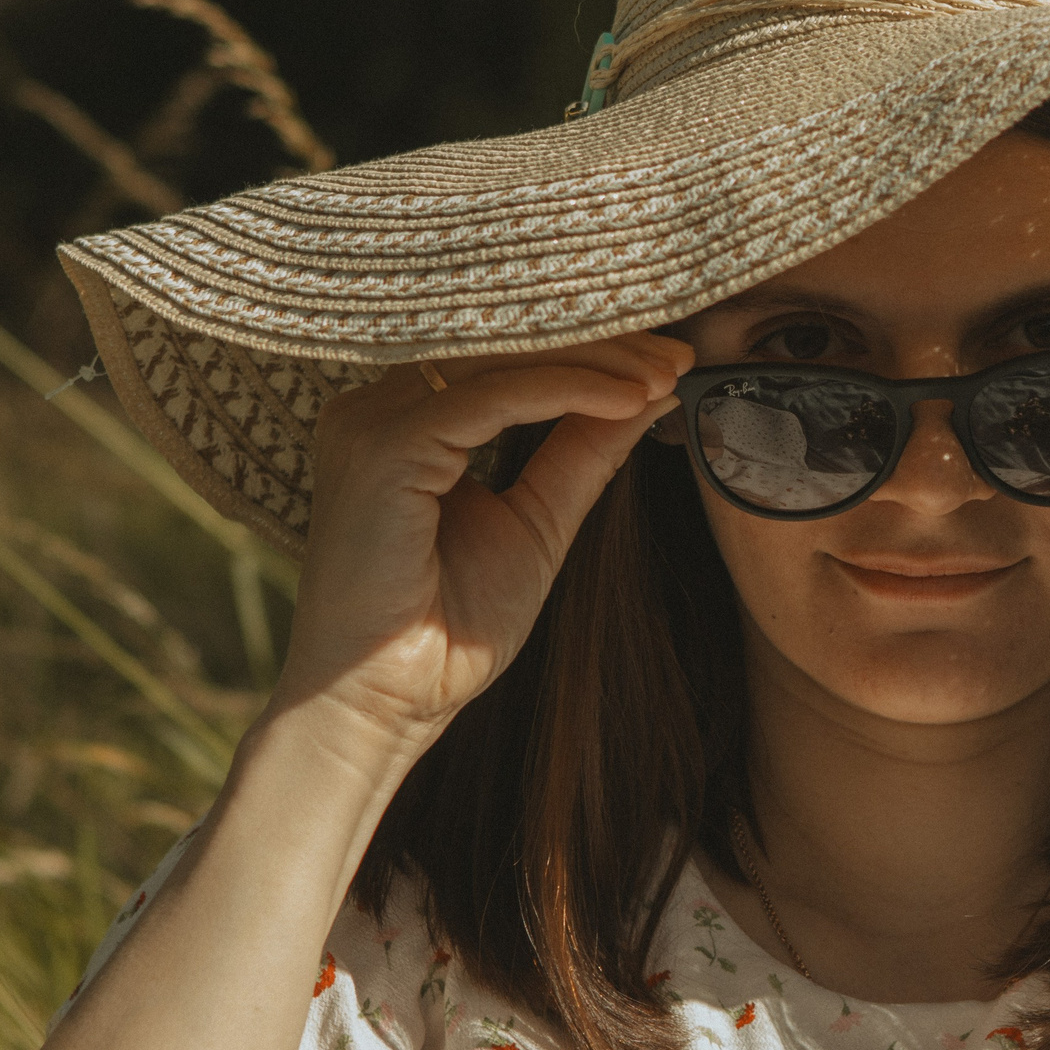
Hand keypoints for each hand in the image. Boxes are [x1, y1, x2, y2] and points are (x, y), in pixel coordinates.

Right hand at [263, 331, 693, 764]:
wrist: (387, 706)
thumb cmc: (448, 630)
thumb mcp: (539, 522)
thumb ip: (582, 452)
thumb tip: (650, 388)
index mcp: (400, 419)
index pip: (504, 354)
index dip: (592, 347)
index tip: (670, 358)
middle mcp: (374, 407)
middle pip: (503, 343)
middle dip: (602, 343)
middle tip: (680, 352)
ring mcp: (369, 422)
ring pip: (501, 358)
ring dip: (595, 359)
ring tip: (665, 372)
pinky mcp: (382, 447)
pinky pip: (493, 396)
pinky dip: (569, 391)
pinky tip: (629, 398)